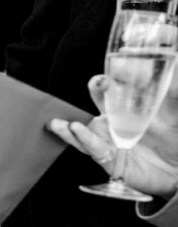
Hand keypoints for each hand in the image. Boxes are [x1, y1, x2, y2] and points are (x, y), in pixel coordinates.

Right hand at [47, 74, 177, 199]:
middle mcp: (112, 127)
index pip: (107, 94)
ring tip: (60, 122)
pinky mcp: (110, 161)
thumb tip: (174, 65)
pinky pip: (93, 150)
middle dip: (81, 105)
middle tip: (95, 86)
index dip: (103, 84)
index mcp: (124, 111)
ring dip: (68, 128)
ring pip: (81, 134)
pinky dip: (84, 140)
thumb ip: (172, 92)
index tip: (105, 77)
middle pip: (91, 111)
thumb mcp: (174, 113)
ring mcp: (108, 144)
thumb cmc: (175, 139)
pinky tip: (76, 129)